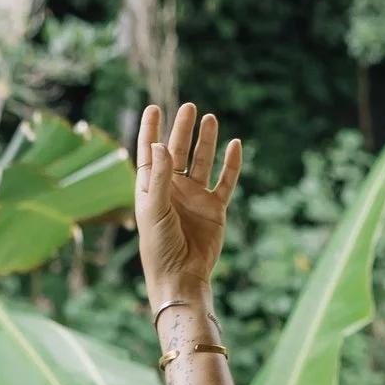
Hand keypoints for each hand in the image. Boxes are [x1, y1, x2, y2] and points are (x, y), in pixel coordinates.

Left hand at [135, 102, 242, 314]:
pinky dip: (231, 164)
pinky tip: (234, 145)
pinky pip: (225, 181)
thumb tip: (160, 144)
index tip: (154, 107)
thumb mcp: (154, 209)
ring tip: (210, 118)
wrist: (182, 277)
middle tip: (189, 107)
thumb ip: (159, 177)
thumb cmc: (159, 247)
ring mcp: (195, 198)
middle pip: (178, 152)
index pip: (149, 153)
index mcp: (151, 189)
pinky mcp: (215, 208)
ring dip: (205, 141)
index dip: (150, 130)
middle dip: (182, 129)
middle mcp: (173, 190)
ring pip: (201, 162)